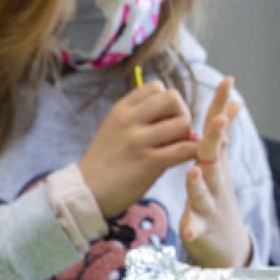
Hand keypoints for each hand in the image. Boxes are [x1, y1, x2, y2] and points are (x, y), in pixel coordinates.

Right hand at [79, 81, 200, 214]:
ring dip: (186, 135)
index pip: (157, 86)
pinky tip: (190, 156)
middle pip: (173, 98)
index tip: (164, 118)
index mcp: (121, 109)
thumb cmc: (106, 160)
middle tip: (176, 132)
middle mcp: (129, 120)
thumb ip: (140, 115)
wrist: (85, 192)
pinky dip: (193, 152)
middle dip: (181, 113)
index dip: (167, 101)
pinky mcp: (149, 162)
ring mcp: (138, 140)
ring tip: (176, 147)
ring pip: (183, 123)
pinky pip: (184, 149)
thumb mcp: (115, 127)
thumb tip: (177, 110)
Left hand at [180, 77, 250, 267]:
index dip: (222, 105)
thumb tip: (234, 104)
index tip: (227, 80)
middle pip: (215, 155)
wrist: (226, 243)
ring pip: (204, 191)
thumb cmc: (217, 196)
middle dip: (217, 137)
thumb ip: (224, 136)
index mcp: (215, 162)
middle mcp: (217, 179)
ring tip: (192, 172)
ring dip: (199, 182)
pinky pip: (196, 227)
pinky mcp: (202, 228)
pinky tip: (187, 230)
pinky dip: (193, 227)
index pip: (218, 128)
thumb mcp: (221, 165)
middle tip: (217, 119)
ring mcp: (211, 204)